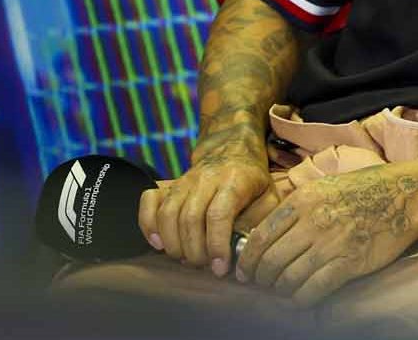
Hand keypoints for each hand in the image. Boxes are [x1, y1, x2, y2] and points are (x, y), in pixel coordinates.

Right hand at [139, 140, 270, 274]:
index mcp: (235, 181)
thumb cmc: (253, 181)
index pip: (218, 215)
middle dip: (195, 251)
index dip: (216, 245)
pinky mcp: (169, 184)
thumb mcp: (269, 197)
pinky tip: (159, 244)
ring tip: (186, 259)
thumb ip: (259, 223)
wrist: (233, 150)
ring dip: (174, 244)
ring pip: (168, 214)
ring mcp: (184, 180)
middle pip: (190, 218)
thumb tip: (245, 255)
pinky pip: (149, 202)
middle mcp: (206, 178)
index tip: (219, 268)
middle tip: (203, 265)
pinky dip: (148, 225)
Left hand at [235, 157, 417, 305]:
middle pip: (270, 260)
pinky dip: (302, 299)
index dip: (248, 260)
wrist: (407, 193)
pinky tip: (301, 299)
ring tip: (283, 291)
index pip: (260, 236)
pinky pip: (314, 288)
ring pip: (289, 277)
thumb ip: (297, 207)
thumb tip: (270, 234)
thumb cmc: (367, 188)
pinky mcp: (350, 262)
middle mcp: (312, 222)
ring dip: (281, 290)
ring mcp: (331, 243)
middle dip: (262, 278)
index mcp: (303, 200)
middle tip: (263, 284)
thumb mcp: (324, 187)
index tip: (247, 271)